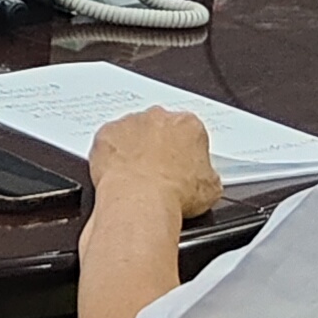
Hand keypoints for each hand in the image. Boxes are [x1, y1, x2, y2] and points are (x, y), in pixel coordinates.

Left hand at [88, 107, 221, 219]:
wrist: (141, 199)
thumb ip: (208, 174)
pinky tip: (117, 174)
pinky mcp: (106, 133)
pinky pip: (108, 141)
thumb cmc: (174, 193)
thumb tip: (205, 181)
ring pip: (132, 131)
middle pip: (160, 127)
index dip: (186, 152)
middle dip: (160, 145)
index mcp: (188, 125)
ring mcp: (130, 123)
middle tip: (159, 171)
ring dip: (134, 148)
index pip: (190, 133)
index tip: (182, 167)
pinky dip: (111, 155)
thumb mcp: (211, 189)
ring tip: (137, 176)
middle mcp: (158, 117)